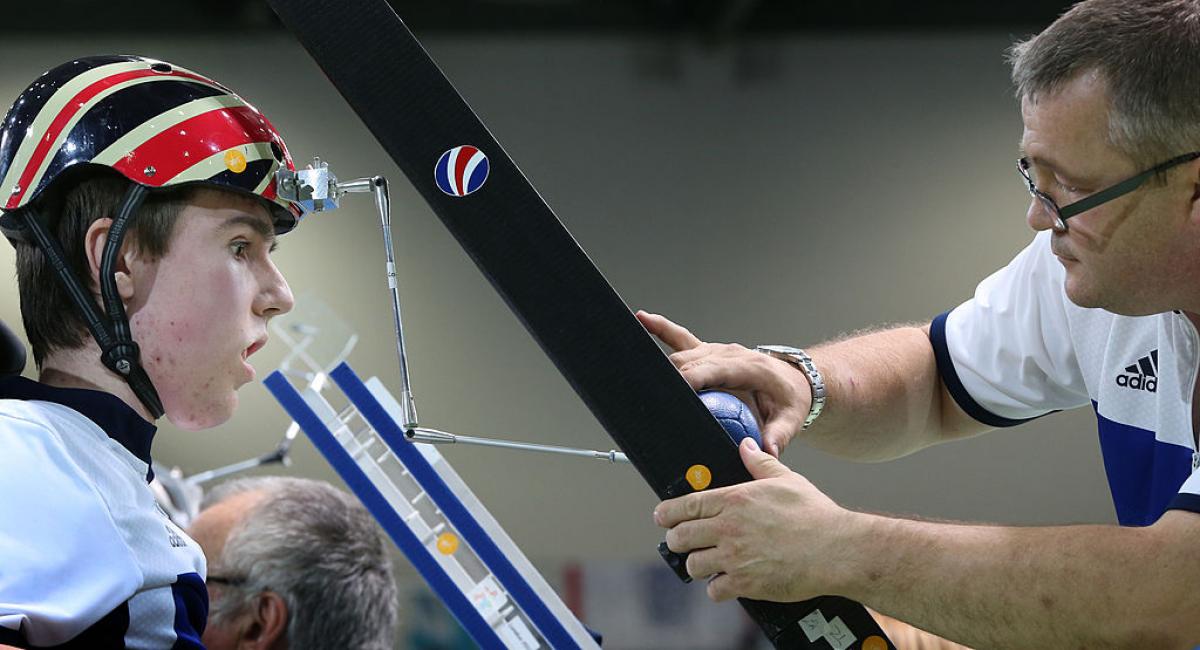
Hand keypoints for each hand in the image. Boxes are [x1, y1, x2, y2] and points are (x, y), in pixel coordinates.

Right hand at [636, 310, 812, 455]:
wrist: (794, 380)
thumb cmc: (790, 398)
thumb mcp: (790, 418)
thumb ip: (778, 435)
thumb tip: (766, 451)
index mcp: (747, 366)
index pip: (713, 370)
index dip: (691, 378)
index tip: (675, 389)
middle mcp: (728, 354)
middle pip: (691, 362)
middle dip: (670, 377)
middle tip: (651, 394)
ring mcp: (716, 351)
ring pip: (681, 354)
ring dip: (664, 366)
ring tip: (641, 373)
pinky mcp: (708, 352)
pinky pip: (680, 337)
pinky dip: (660, 328)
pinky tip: (641, 319)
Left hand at [653, 437, 855, 602]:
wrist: (836, 549)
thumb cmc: (815, 514)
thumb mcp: (786, 479)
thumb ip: (759, 463)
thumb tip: (746, 446)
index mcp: (735, 500)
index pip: (686, 505)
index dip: (667, 513)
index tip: (661, 517)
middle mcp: (729, 527)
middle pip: (680, 536)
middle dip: (677, 540)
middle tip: (682, 542)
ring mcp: (734, 557)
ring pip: (692, 565)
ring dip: (697, 565)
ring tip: (706, 563)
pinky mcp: (745, 583)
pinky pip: (714, 590)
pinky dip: (717, 588)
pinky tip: (727, 582)